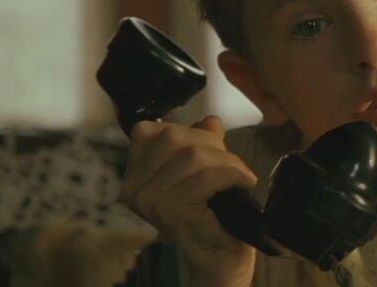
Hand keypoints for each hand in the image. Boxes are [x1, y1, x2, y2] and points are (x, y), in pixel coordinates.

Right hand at [119, 115, 256, 286]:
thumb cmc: (211, 217)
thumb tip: (210, 120)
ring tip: (238, 176)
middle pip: (173, 137)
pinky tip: (242, 182)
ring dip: (226, 161)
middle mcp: (134, 188)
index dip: (187, 132)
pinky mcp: (171, 209)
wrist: (220, 257)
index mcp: (134, 176)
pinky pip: (206, 175)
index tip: (209, 150)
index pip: (150, 131)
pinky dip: (231, 174)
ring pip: (193, 155)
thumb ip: (201, 144)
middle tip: (230, 165)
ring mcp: (149, 199)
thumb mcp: (203, 172)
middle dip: (210, 145)